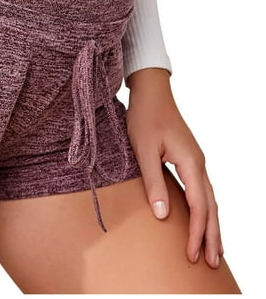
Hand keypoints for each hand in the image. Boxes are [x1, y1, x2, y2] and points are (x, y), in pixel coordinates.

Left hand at [125, 68, 222, 269]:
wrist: (150, 92)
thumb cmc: (145, 117)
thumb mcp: (143, 150)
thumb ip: (153, 182)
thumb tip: (162, 216)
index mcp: (191, 163)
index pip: (199, 206)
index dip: (196, 233)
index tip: (191, 255)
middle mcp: (198, 164)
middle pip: (211, 207)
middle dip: (211, 236)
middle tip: (211, 263)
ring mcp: (195, 161)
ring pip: (210, 199)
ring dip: (211, 225)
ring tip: (212, 249)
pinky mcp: (188, 158)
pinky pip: (202, 190)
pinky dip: (204, 209)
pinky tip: (200, 217)